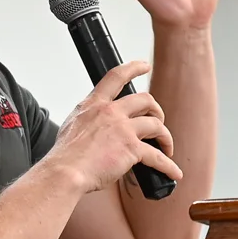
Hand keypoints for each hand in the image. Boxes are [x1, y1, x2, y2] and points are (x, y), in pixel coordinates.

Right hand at [48, 60, 181, 195]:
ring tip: (166, 147)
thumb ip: (87, 120)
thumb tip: (93, 126)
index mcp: (93, 105)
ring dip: (165, 137)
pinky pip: (158, 157)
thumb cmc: (64, 156)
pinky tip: (173, 173)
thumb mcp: (70, 126)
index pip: (116, 77)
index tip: (144, 66)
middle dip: (156, 110)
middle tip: (157, 121)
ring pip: (156, 125)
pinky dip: (168, 167)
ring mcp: (122, 129)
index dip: (133, 68)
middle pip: (145, 100)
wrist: (64, 172)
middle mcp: (109, 112)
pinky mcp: (131, 148)